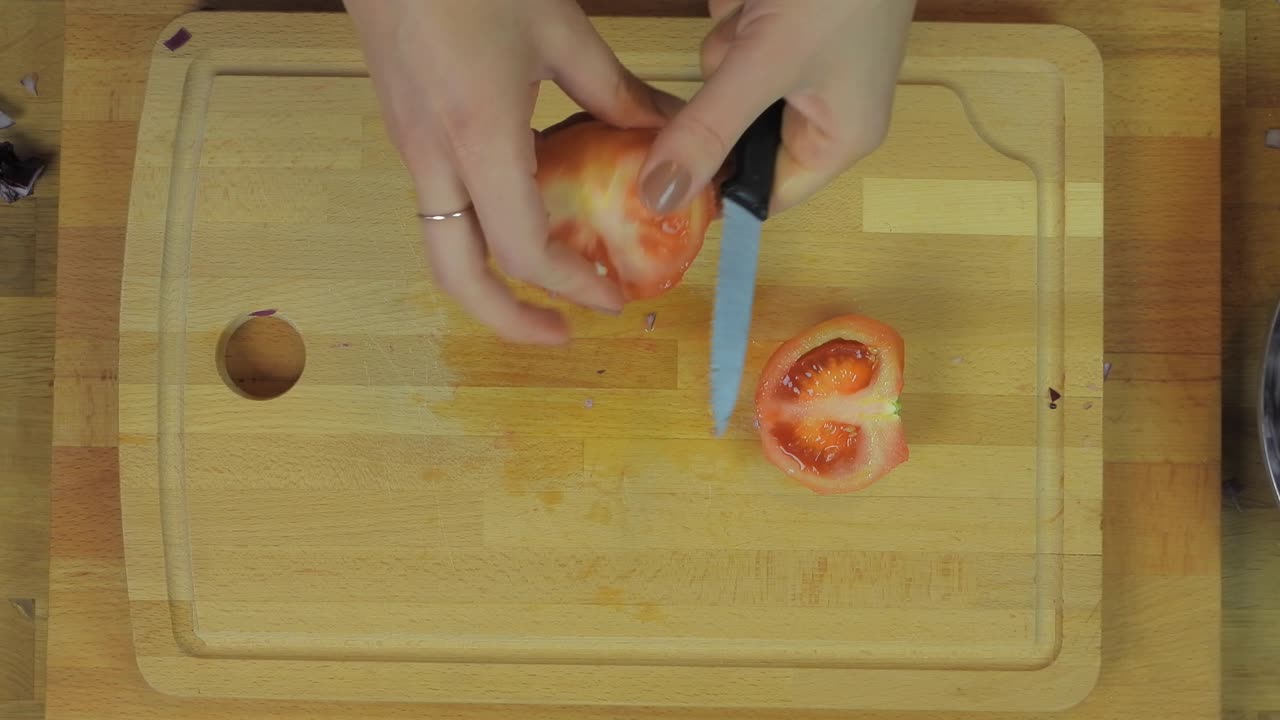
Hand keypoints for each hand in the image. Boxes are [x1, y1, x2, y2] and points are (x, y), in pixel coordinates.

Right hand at [345, 0, 678, 343]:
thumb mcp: (557, 29)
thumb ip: (613, 90)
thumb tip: (665, 130)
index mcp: (478, 136)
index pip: (521, 247)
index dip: (571, 284)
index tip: (613, 297)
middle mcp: (435, 158)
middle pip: (457, 277)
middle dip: (509, 319)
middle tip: (563, 332)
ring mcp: (413, 149)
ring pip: (441, 248)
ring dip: (491, 283)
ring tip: (546, 287)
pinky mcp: (408, 134)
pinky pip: (441, 210)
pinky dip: (481, 238)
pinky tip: (524, 219)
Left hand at [639, 0, 914, 215]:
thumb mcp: (768, 62)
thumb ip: (710, 130)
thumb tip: (659, 198)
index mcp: (837, 139)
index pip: (764, 195)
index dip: (716, 189)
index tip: (663, 177)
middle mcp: (821, 110)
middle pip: (737, 139)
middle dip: (720, 102)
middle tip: (731, 66)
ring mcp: (799, 64)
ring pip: (726, 85)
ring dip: (725, 50)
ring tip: (758, 15)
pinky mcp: (780, 27)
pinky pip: (732, 42)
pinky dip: (732, 21)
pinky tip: (752, 2)